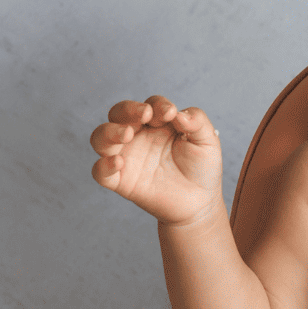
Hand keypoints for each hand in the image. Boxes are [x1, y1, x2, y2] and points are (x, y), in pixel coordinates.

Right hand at [90, 96, 222, 225]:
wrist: (200, 203)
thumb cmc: (201, 169)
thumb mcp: (207, 141)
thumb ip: (197, 121)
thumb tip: (179, 113)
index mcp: (157, 124)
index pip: (150, 105)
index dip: (158, 105)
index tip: (170, 113)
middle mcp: (137, 136)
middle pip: (118, 114)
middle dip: (128, 110)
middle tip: (145, 115)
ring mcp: (127, 158)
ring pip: (100, 138)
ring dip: (109, 131)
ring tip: (127, 134)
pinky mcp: (121, 181)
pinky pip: (100, 172)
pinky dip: (103, 166)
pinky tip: (118, 162)